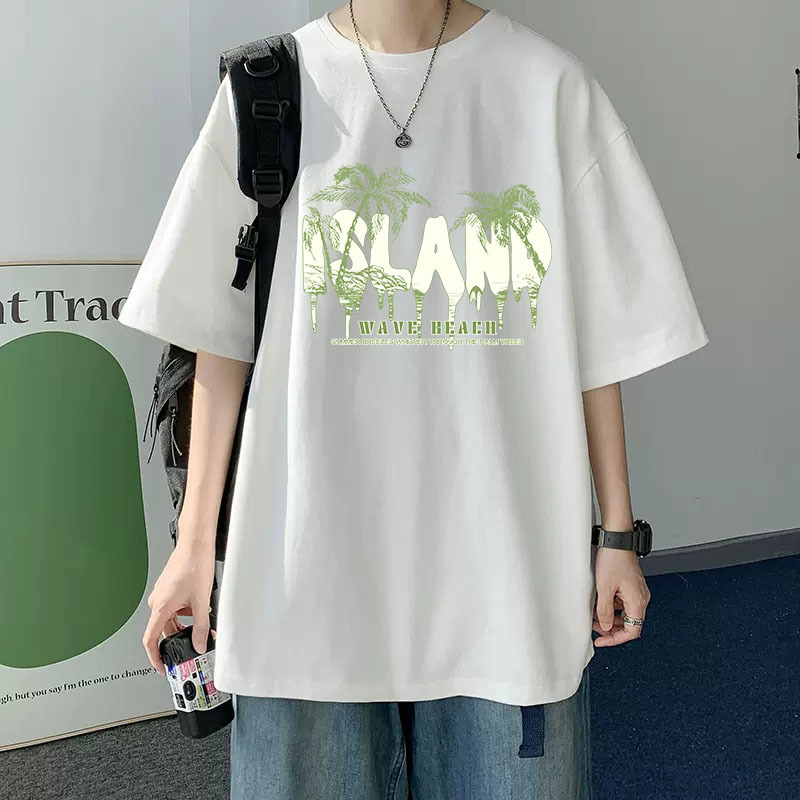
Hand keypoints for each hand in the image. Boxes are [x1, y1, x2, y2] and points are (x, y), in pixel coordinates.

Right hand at [142, 533, 216, 675]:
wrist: (195, 543)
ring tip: (202, 622)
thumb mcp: (202, 601)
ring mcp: (162, 594)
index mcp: (160, 607)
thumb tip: (199, 643)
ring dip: (185, 624)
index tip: (162, 667)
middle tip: (192, 646)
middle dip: (178, 639)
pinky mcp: (169, 588)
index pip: (150, 640)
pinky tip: (199, 607)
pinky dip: (185, 612)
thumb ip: (201, 626)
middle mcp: (157, 601)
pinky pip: (174, 607)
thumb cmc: (194, 564)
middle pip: (163, 629)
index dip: (155, 658)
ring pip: (171, 618)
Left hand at [592, 547, 650, 646]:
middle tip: (596, 629)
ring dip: (609, 617)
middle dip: (611, 628)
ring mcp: (635, 590)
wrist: (616, 538)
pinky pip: (621, 602)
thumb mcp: (604, 588)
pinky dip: (610, 606)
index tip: (601, 641)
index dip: (615, 639)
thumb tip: (605, 626)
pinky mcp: (629, 584)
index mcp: (638, 601)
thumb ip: (604, 611)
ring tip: (594, 615)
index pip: (632, 632)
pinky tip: (598, 603)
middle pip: (629, 624)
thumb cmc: (614, 558)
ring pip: (624, 613)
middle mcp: (640, 597)